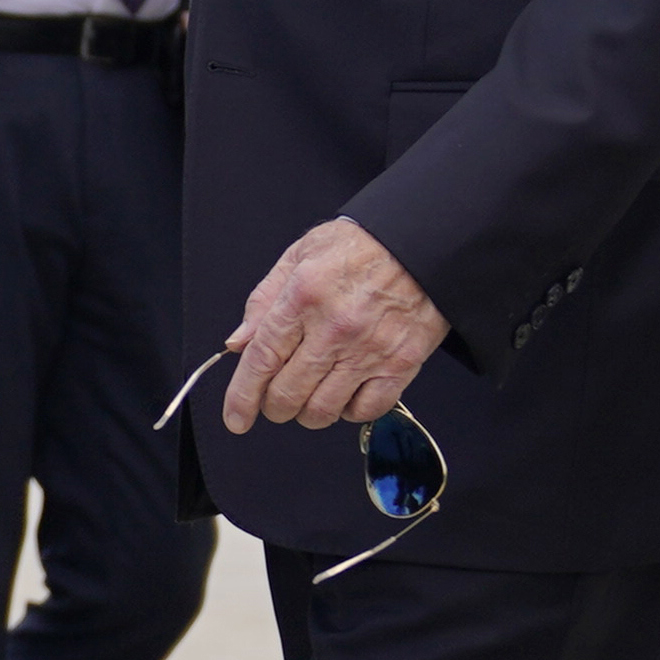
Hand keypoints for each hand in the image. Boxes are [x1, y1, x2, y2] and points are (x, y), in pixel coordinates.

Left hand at [220, 216, 445, 433]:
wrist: (423, 242)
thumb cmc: (361, 246)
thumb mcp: (300, 255)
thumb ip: (264, 300)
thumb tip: (238, 343)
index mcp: (304, 296)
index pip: (262, 359)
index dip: (242, 397)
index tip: (236, 418)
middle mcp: (334, 328)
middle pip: (288, 394)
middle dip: (274, 406)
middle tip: (277, 399)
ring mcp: (369, 349)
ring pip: (323, 410)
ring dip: (308, 414)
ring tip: (310, 397)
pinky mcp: (400, 364)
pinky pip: (365, 411)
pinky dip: (349, 412)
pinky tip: (346, 394)